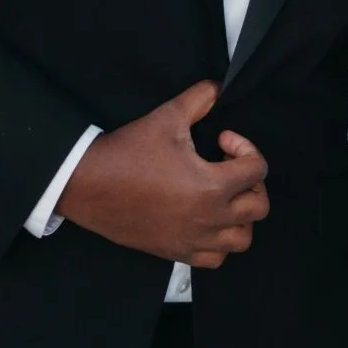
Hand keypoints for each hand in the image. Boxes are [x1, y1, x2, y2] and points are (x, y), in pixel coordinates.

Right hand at [56, 80, 268, 266]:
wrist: (89, 185)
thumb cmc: (128, 153)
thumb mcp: (167, 117)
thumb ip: (199, 99)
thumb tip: (217, 89)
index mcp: (211, 186)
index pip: (257, 170)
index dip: (246, 148)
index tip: (223, 140)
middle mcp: (208, 219)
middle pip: (259, 208)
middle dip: (253, 183)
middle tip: (231, 167)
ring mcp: (192, 240)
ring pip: (241, 240)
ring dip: (241, 216)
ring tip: (224, 195)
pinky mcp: (176, 252)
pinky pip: (214, 259)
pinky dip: (219, 242)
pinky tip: (204, 218)